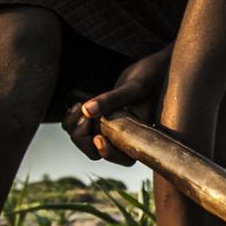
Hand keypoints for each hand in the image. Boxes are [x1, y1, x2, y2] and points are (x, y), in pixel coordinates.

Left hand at [62, 46, 169, 164]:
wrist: (152, 67)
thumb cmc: (152, 76)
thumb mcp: (134, 87)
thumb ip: (112, 100)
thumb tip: (87, 110)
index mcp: (139, 136)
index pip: (123, 158)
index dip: (107, 152)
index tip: (98, 137)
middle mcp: (124, 136)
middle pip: (96, 151)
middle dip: (82, 135)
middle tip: (82, 111)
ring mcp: (110, 128)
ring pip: (84, 140)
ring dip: (74, 125)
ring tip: (78, 104)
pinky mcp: (100, 118)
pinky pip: (80, 127)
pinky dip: (73, 117)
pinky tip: (77, 101)